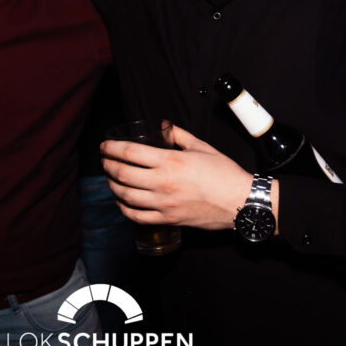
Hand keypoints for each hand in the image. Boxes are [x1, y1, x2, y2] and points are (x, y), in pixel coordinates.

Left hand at [101, 122, 250, 229]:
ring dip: (112, 185)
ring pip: (125, 195)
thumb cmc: (223, 173)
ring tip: (111, 178)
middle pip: (122, 174)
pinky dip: (124, 207)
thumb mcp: (201, 146)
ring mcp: (164, 203)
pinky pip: (136, 216)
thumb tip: (164, 125)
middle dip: (108, 165)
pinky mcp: (168, 219)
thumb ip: (179, 135)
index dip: (112, 148)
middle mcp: (163, 182)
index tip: (105, 146)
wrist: (240, 202)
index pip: (130, 152)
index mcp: (170, 161)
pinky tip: (122, 200)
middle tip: (105, 160)